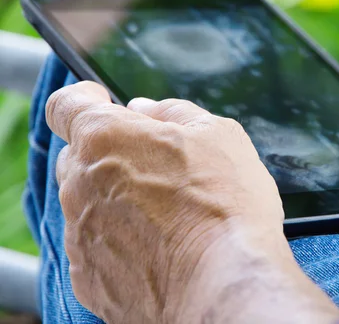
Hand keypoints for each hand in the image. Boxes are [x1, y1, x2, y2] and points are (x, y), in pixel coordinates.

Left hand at [47, 82, 338, 323]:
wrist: (223, 283)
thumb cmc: (225, 205)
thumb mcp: (218, 135)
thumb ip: (174, 112)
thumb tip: (147, 110)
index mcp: (105, 138)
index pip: (67, 105)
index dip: (86, 100)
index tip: (106, 106)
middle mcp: (80, 184)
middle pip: (78, 156)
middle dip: (108, 154)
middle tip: (155, 167)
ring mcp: (80, 235)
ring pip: (86, 203)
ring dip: (115, 199)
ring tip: (166, 214)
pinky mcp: (88, 278)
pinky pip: (95, 247)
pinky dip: (118, 241)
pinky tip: (158, 247)